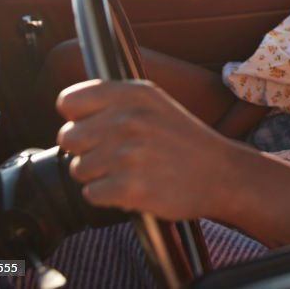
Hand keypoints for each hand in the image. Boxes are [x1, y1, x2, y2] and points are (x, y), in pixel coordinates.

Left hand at [57, 79, 239, 220]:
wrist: (221, 174)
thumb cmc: (183, 140)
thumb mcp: (155, 102)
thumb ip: (114, 100)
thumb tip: (69, 108)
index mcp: (133, 94)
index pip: (69, 102)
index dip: (77, 118)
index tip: (93, 127)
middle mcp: (129, 119)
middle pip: (68, 137)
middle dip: (86, 149)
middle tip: (114, 154)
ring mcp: (129, 154)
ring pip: (78, 168)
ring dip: (99, 175)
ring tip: (129, 170)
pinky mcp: (130, 188)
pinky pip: (91, 194)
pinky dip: (108, 196)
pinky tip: (133, 187)